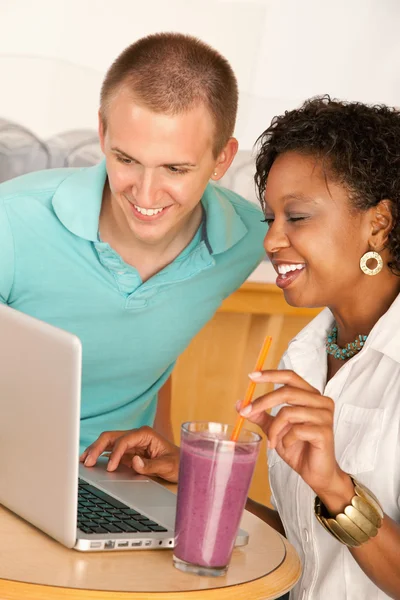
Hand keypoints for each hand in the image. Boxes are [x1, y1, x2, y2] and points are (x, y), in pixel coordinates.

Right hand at [79, 426, 179, 482]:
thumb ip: (151, 465)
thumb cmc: (177, 463)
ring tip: (83, 460)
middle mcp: (136, 435)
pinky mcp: (127, 452)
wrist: (182, 466)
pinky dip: (99, 455)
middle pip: (112, 437)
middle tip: (86, 461)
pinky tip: (90, 461)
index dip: (115, 453)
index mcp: (145, 434)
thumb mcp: (168, 466)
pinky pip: (110, 451)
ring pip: (108, 442)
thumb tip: (134, 462)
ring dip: (95, 450)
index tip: (109, 468)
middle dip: (97, 447)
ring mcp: (131, 443)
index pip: (124, 440)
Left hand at [237, 370, 349, 500]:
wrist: (316, 473)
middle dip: (263, 402)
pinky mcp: (324, 432)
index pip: (290, 376)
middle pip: (287, 392)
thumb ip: (261, 415)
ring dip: (274, 429)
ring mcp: (324, 416)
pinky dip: (286, 440)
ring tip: (272, 441)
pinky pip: (296, 430)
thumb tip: (240, 403)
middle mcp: (321, 401)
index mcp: (311, 395)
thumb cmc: (298, 448)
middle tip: (245, 412)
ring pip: (289, 412)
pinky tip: (288, 446)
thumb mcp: (275, 428)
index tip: (251, 376)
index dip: (271, 374)